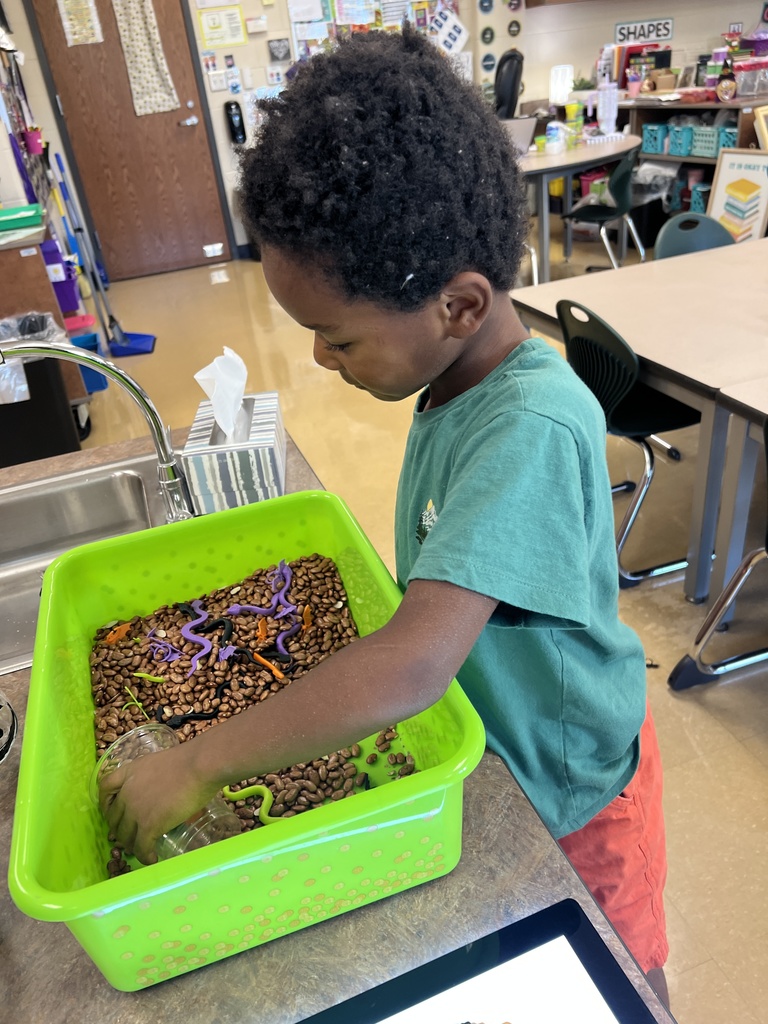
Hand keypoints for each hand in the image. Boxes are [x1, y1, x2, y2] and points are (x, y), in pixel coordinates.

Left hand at [99, 742, 218, 864]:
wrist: (199, 766)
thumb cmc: (188, 761)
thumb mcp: (158, 763)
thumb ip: (150, 777)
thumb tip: (159, 789)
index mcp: (129, 772)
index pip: (105, 788)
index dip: (106, 802)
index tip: (113, 810)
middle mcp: (127, 793)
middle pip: (114, 818)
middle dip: (121, 829)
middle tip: (132, 834)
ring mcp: (136, 810)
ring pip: (125, 836)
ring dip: (132, 845)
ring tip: (143, 848)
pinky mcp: (149, 825)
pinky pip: (141, 847)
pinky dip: (145, 856)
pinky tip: (152, 858)